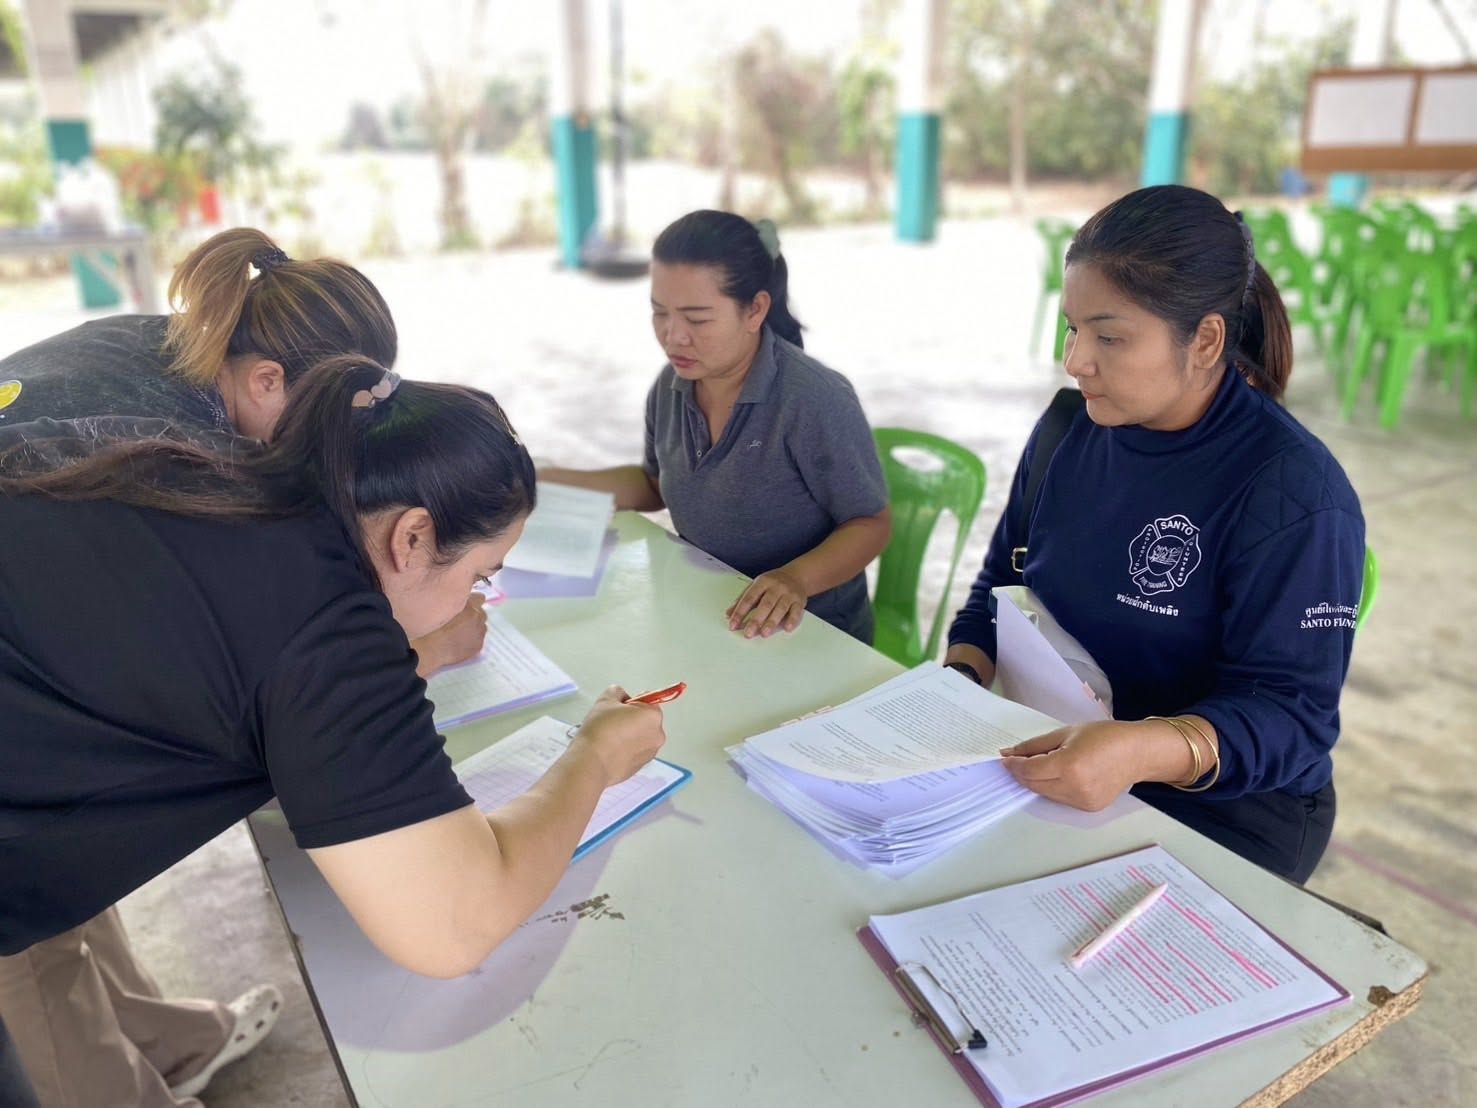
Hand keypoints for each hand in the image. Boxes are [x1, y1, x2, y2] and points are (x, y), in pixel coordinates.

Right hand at [413, 594, 487, 677]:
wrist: (433, 649)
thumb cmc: (432, 627)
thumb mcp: (441, 607)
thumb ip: (454, 602)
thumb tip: (458, 601)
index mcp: (469, 604)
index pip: (479, 598)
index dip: (473, 601)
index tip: (466, 605)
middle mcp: (478, 616)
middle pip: (481, 613)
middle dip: (474, 615)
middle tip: (461, 621)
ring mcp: (480, 632)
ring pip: (481, 627)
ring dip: (474, 628)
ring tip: (460, 633)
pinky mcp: (479, 645)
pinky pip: (478, 639)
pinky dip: (472, 640)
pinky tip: (460, 643)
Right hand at [570, 686, 667, 786]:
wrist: (592, 762)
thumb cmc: (601, 728)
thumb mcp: (606, 700)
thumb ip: (617, 692)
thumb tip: (621, 698)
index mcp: (653, 716)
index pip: (646, 701)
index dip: (630, 703)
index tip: (616, 710)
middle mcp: (658, 735)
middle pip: (645, 720)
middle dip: (631, 719)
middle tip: (611, 723)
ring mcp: (651, 753)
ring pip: (640, 737)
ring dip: (629, 735)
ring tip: (609, 738)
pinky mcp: (641, 767)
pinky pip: (635, 752)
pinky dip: (626, 750)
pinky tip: (610, 751)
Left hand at [727, 569, 807, 637]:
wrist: (797, 575)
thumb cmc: (773, 583)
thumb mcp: (756, 585)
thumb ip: (742, 599)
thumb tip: (728, 614)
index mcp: (763, 582)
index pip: (749, 598)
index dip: (740, 612)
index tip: (733, 625)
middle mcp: (776, 587)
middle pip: (765, 604)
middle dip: (756, 619)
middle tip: (748, 633)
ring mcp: (789, 594)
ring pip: (780, 608)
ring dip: (772, 622)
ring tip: (764, 633)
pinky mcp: (800, 601)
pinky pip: (797, 611)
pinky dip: (792, 620)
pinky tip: (787, 628)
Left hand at [999, 721, 1153, 811]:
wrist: (1137, 752)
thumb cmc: (1105, 736)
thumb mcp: (1066, 733)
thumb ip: (1036, 745)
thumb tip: (1011, 753)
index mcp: (1069, 765)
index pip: (1030, 770)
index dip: (1014, 765)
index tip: (1006, 758)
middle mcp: (1075, 787)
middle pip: (1034, 784)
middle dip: (1022, 773)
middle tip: (1017, 760)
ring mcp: (1082, 801)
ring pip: (1045, 794)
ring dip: (1036, 781)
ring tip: (1040, 765)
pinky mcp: (1088, 808)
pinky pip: (1060, 799)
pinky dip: (1053, 787)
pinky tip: (1059, 774)